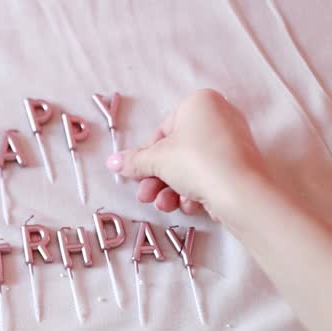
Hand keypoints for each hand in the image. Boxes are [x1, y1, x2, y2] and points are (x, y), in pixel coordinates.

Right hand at [106, 89, 268, 220]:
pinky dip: (195, 191)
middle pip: (175, 152)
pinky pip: (208, 175)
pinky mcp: (240, 166)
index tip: (138, 174)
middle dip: (157, 178)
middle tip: (146, 195)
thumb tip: (112, 162)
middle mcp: (219, 116)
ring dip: (171, 189)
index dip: (147, 156)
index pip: (162, 132)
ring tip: (165, 205)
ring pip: (190, 167)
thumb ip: (133, 161)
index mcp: (199, 103)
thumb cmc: (195, 162)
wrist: (240, 192)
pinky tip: (191, 204)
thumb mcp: (156, 160)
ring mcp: (232, 142)